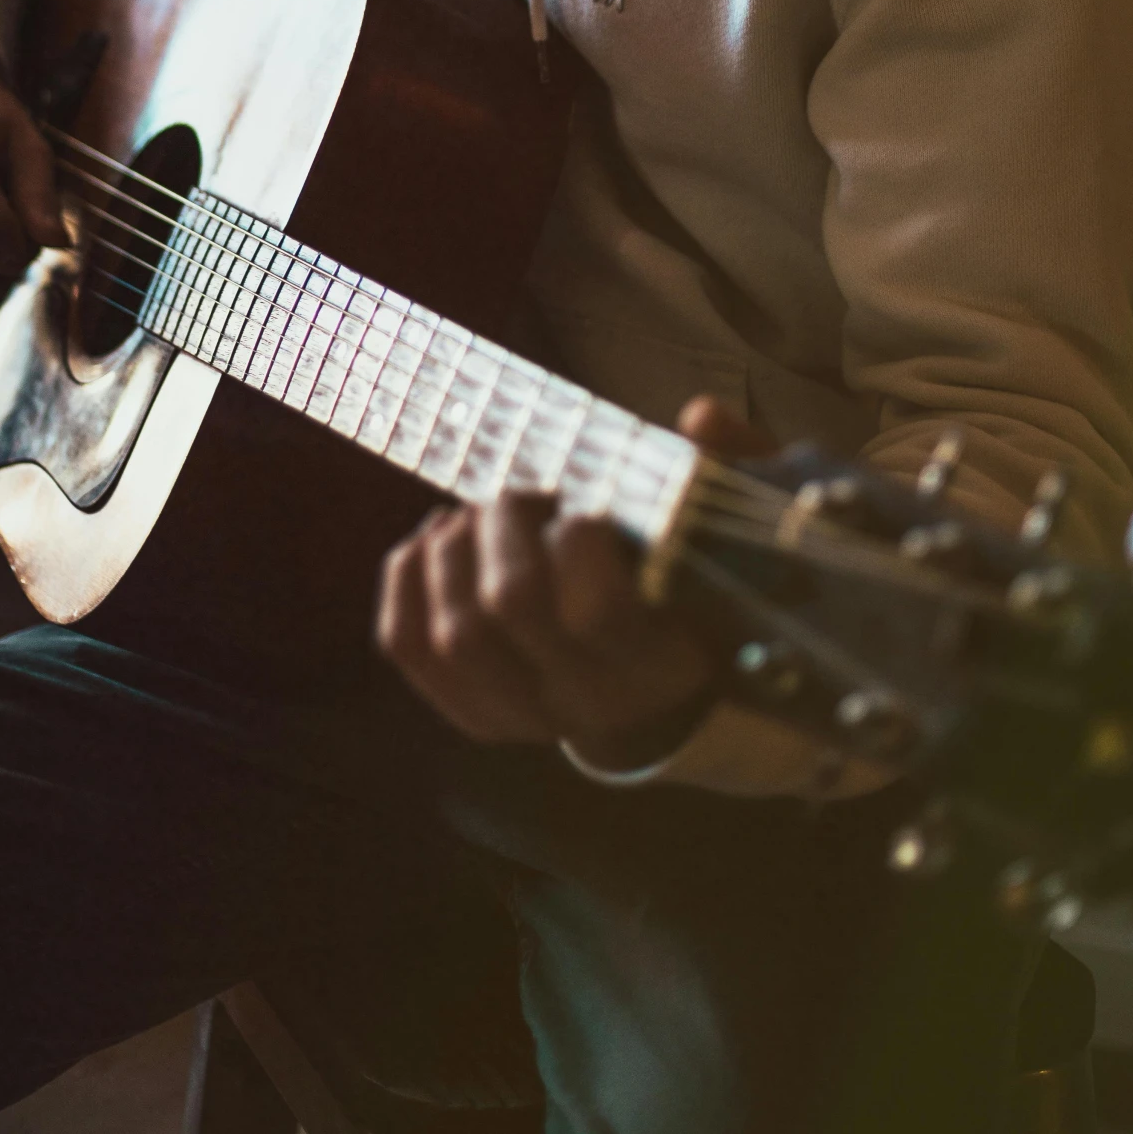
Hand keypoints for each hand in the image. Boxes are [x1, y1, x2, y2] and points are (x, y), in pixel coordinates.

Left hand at [377, 397, 772, 770]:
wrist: (656, 688)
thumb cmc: (688, 587)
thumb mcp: (726, 532)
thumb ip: (724, 470)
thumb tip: (700, 418)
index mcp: (659, 660)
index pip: (596, 611)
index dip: (577, 539)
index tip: (585, 506)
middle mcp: (588, 700)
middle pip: (510, 606)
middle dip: (504, 523)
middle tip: (519, 492)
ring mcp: (523, 715)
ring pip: (453, 630)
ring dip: (454, 548)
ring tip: (480, 514)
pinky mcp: (473, 710)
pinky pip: (406, 644)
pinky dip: (409, 577)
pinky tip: (440, 538)